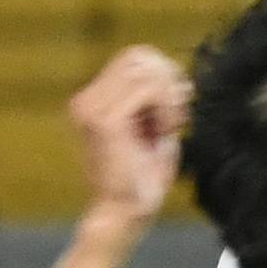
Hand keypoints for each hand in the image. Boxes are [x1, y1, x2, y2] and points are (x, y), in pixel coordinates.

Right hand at [70, 46, 190, 229]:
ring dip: (168, 97)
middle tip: (178, 115)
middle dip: (169, 81)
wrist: (126, 212)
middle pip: (139, 56)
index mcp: (94, 100)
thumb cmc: (143, 178)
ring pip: (144, 69)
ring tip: (168, 127)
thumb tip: (177, 75)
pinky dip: (165, 107)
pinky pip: (146, 90)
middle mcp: (86, 100)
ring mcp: (90, 108)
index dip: (164, 71)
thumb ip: (160, 100)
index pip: (134, 57)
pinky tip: (164, 131)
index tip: (180, 102)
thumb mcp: (155, 130)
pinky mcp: (104, 120)